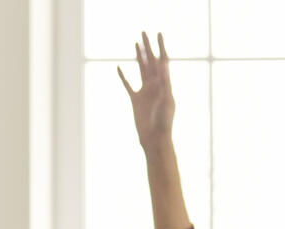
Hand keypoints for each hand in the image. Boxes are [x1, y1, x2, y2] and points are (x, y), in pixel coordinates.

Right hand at [118, 32, 173, 152]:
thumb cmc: (163, 124)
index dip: (161, 47)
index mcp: (165, 85)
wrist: (154, 140)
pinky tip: (118, 67)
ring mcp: (145, 92)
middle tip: (144, 32)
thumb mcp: (165, 103)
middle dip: (148, 47)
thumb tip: (161, 70)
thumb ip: (163, 86)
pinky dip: (123, 76)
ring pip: (141, 70)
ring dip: (139, 57)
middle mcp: (155, 86)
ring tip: (136, 44)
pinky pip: (128, 85)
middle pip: (151, 62)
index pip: (163, 61)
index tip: (158, 34)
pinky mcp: (136, 100)